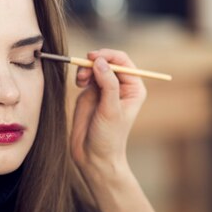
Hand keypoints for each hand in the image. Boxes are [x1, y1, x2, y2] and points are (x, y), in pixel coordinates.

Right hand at [70, 49, 146, 183]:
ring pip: (95, 66)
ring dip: (85, 68)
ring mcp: (104, 88)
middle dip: (95, 62)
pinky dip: (80, 75)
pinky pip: (85, 75)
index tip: (94, 58)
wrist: (93, 155)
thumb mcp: (111, 110)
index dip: (108, 56)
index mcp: (133, 88)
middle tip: (83, 70)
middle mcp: (120, 86)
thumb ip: (108, 84)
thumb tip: (100, 61)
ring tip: (80, 81)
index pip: (122, 62)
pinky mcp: (90, 93)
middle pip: (108, 61)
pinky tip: (78, 84)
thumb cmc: (109, 137)